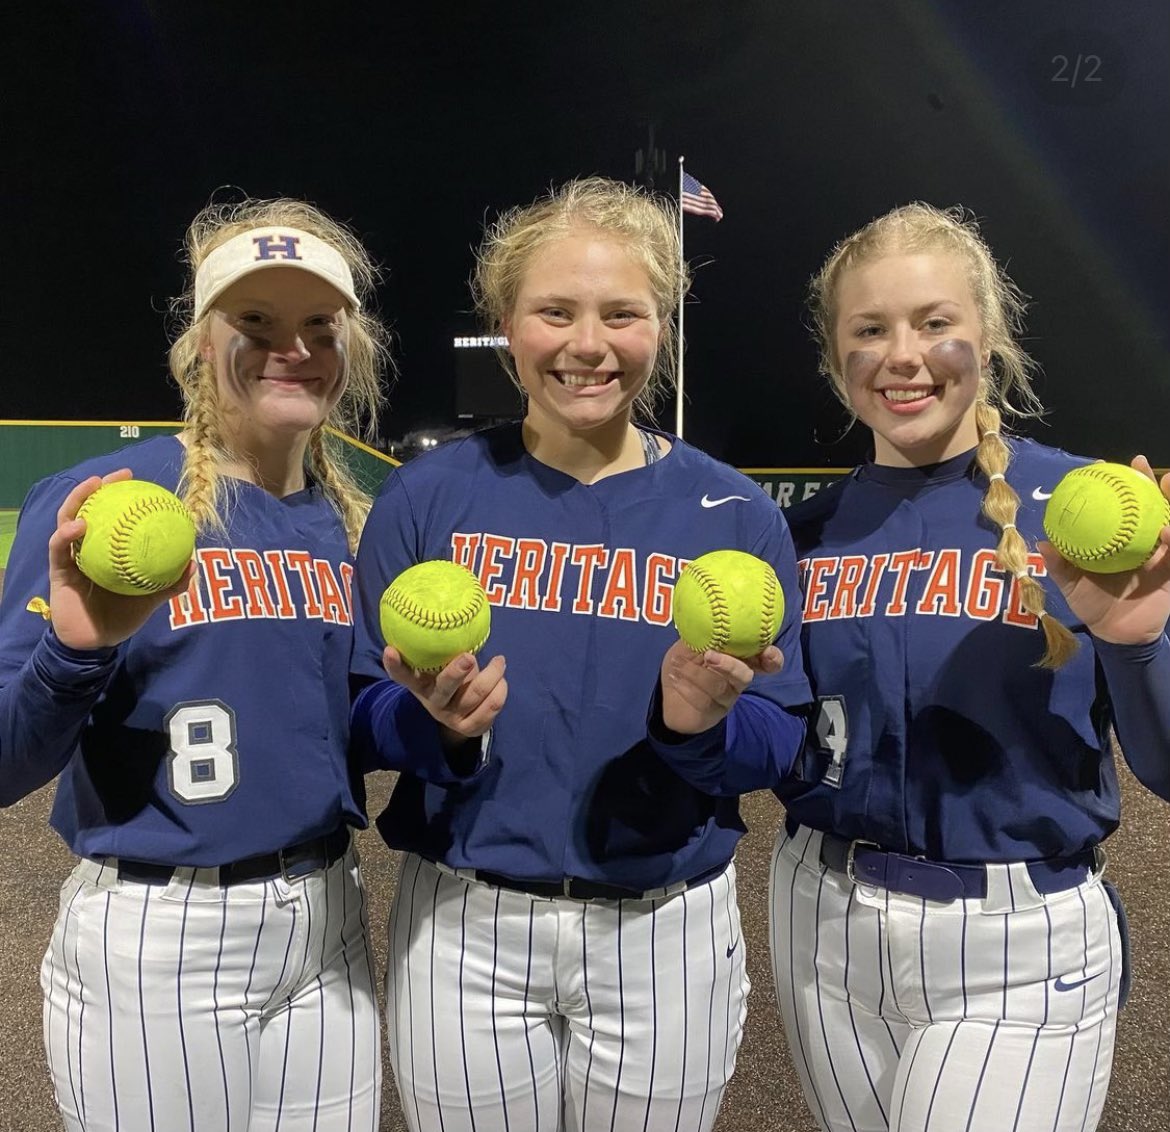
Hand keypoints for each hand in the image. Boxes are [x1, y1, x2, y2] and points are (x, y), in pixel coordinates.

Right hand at [48, 471, 196, 650]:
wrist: (97, 642)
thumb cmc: (122, 617)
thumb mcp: (151, 598)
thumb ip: (170, 582)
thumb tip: (194, 562)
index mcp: (108, 551)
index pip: (114, 517)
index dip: (124, 497)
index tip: (139, 481)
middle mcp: (88, 549)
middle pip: (89, 510)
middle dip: (100, 488)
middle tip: (118, 475)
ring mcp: (71, 557)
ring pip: (68, 520)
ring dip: (78, 500)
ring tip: (93, 486)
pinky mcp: (58, 570)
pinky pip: (59, 548)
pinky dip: (67, 534)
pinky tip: (79, 525)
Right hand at [381, 647, 506, 744]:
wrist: (460, 716)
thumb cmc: (449, 679)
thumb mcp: (439, 666)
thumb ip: (442, 649)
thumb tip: (454, 612)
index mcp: (420, 684)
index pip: (402, 675)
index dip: (394, 664)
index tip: (390, 650)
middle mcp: (433, 701)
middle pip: (444, 687)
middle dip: (456, 672)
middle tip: (468, 656)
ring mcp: (451, 717)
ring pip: (476, 694)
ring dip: (493, 675)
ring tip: (499, 661)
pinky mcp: (470, 727)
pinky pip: (491, 707)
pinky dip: (500, 690)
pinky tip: (501, 680)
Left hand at [659, 637, 782, 734]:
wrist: (667, 695)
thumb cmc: (683, 663)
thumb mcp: (689, 644)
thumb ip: (701, 633)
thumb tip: (705, 614)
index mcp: (738, 659)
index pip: (765, 660)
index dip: (773, 658)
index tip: (768, 651)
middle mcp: (737, 679)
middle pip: (745, 675)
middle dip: (730, 665)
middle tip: (710, 655)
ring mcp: (727, 697)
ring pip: (720, 687)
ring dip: (697, 673)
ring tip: (678, 663)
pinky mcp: (713, 712)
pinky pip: (704, 700)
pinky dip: (686, 685)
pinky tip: (674, 675)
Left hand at [1039, 456, 1169, 645]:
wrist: (1116, 634)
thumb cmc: (1092, 605)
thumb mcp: (1073, 585)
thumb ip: (1060, 565)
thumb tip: (1043, 543)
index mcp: (1116, 541)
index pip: (1119, 507)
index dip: (1117, 486)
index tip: (1108, 467)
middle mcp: (1139, 542)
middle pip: (1148, 507)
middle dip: (1148, 484)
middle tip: (1140, 466)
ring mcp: (1158, 555)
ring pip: (1169, 522)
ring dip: (1169, 503)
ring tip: (1167, 485)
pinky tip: (1169, 531)